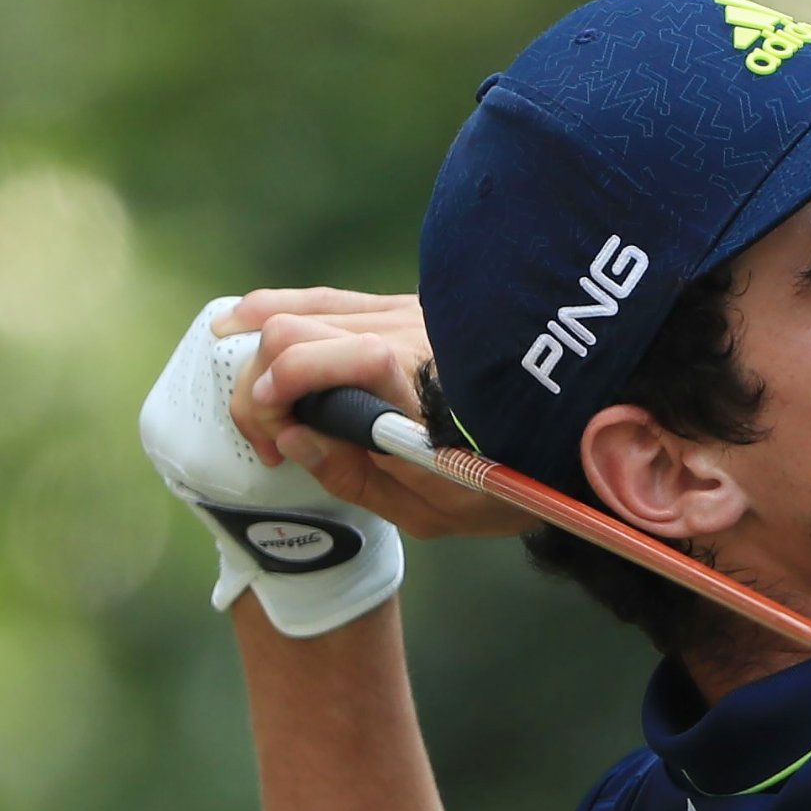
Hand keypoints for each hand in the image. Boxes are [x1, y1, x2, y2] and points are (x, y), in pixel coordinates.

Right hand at [219, 288, 532, 542]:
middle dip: (258, 383)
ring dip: (260, 345)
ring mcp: (409, 313)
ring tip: (240, 380)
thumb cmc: (504, 483)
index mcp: (418, 386)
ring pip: (305, 305)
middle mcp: (411, 334)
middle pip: (295, 330)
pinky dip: (280, 311)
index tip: (273, 441)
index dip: (278, 393)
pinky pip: (328, 299)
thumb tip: (291, 438)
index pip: (321, 360)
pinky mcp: (406, 308)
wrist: (570, 437)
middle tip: (268, 439)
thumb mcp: (432, 510)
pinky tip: (246, 323)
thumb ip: (354, 477)